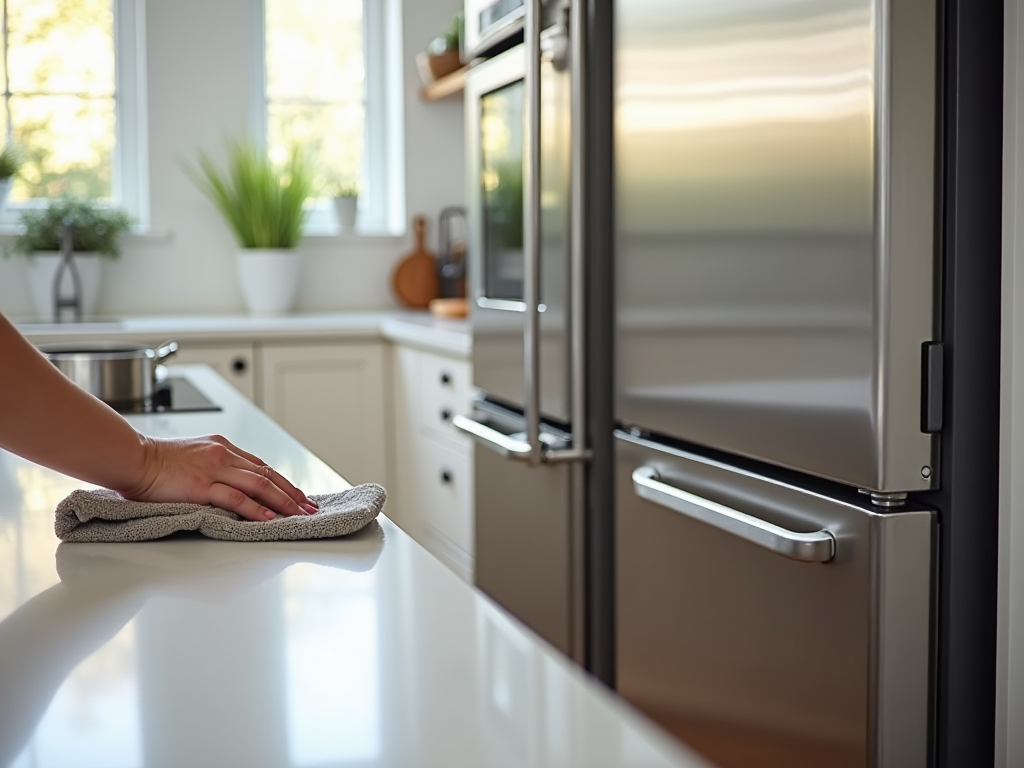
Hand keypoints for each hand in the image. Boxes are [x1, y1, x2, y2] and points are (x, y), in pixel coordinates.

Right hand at [120, 434, 317, 520]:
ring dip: (283, 501)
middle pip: (267, 475)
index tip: (298, 495)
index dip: (283, 482)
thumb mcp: (193, 456)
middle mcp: (223, 455)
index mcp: (222, 447)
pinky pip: (236, 498)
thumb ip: (214, 466)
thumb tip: (232, 484)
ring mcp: (214, 469)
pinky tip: (270, 518)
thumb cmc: (155, 461)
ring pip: (259, 485)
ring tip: (299, 515)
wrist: (131, 457)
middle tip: (309, 507)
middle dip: (292, 493)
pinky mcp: (202, 485)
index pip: (262, 466)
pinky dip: (256, 509)